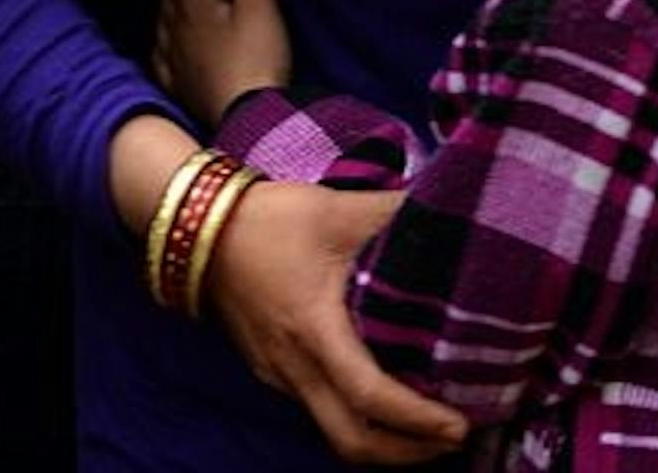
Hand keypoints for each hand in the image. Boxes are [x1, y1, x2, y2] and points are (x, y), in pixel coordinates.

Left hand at [152, 0, 292, 122]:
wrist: (249, 119)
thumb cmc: (258, 56)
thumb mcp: (260, 2)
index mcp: (194, 4)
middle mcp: (176, 29)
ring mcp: (174, 60)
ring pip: (160, 24)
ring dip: (162, 6)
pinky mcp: (179, 87)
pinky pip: (161, 60)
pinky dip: (161, 46)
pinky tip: (163, 48)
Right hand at [205, 177, 466, 464]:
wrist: (197, 225)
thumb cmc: (270, 219)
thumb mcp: (339, 209)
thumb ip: (396, 213)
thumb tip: (453, 209)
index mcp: (314, 331)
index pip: (370, 396)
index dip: (418, 419)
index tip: (460, 424)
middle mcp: (294, 367)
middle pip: (351, 442)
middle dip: (407, 452)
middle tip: (454, 437)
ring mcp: (279, 375)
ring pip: (333, 432)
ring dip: (383, 441)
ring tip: (429, 425)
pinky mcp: (270, 370)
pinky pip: (318, 411)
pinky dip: (356, 418)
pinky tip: (383, 398)